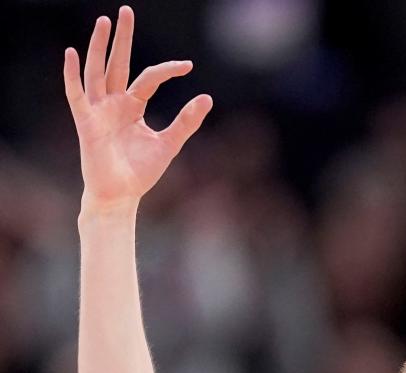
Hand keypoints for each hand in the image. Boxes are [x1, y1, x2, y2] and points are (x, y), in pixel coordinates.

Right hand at [64, 6, 211, 213]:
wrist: (122, 195)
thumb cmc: (141, 172)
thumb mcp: (169, 143)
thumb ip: (186, 121)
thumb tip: (207, 97)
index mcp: (133, 106)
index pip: (149, 78)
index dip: (168, 70)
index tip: (188, 65)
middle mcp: (113, 103)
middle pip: (116, 63)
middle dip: (121, 38)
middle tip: (125, 11)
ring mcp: (98, 111)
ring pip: (97, 71)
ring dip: (98, 46)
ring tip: (103, 21)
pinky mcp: (87, 122)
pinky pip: (76, 94)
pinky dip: (72, 75)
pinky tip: (72, 53)